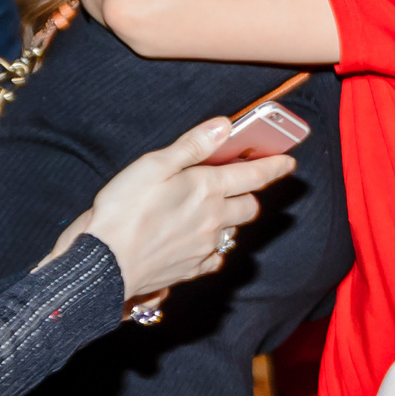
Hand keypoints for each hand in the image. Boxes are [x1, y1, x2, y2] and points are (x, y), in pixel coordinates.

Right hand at [55, 116, 298, 300]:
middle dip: (250, 193)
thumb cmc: (123, 210)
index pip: (254, 175)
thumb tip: (224, 126)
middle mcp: (214, 219)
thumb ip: (192, 146)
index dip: (274, 167)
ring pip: (233, 231)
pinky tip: (198, 240)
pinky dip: (213, 246)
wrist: (105, 265)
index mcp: (207, 189)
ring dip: (230, 218)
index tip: (289, 162)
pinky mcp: (193, 269)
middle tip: (242, 184)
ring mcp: (206, 247)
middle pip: (250, 206)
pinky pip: (215, 256)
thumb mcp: (153, 165)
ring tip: (213, 209)